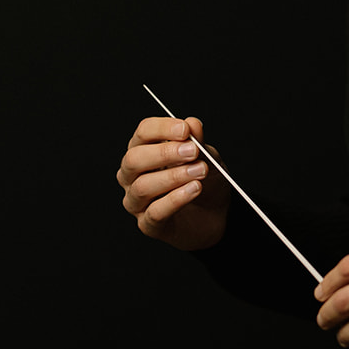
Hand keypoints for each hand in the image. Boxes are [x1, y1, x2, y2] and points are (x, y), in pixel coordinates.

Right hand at [117, 116, 230, 250]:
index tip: (185, 130)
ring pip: (142, 186)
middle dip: (165, 153)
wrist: (215, 215)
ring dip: (173, 177)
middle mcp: (132, 175)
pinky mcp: (147, 224)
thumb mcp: (207, 157)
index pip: (143, 133)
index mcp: (143, 150)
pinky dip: (176, 199)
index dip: (162, 129)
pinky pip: (155, 211)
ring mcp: (137, 201)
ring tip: (199, 172)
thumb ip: (198, 142)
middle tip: (192, 152)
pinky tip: (194, 189)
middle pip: (134, 159)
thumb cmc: (204, 182)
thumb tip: (192, 123)